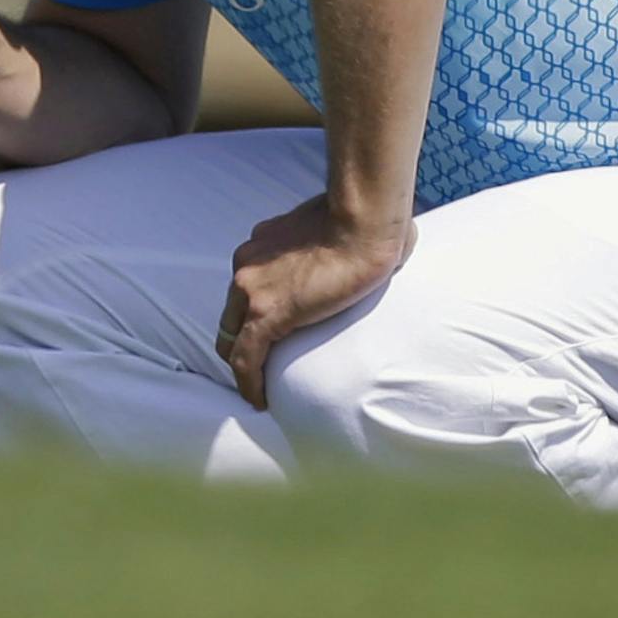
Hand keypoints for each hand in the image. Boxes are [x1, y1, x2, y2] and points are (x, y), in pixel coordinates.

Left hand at [216, 193, 415, 410]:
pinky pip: (245, 358)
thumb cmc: (365, 218)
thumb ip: (337, 234)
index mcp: (264, 242)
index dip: (252, 309)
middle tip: (261, 362)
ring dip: (244, 362)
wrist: (363, 222)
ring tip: (261, 386)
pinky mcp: (265, 314)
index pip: (247, 283)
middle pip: (232, 312)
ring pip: (232, 337)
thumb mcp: (336, 223)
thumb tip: (385, 243)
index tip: (268, 327)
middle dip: (241, 338)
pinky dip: (248, 382)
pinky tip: (259, 399)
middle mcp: (248, 264)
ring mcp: (252, 289)